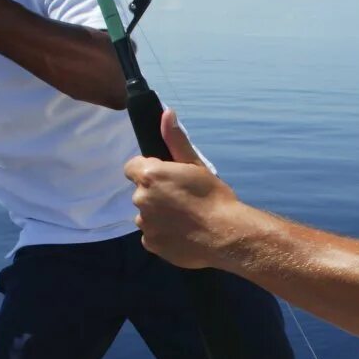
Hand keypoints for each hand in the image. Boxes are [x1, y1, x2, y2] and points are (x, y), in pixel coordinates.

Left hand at [126, 109, 261, 268]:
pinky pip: (151, 235)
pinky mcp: (150, 244)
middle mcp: (141, 199)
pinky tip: (183, 233)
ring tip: (185, 218)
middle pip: (141, 192)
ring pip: (147, 214)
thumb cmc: (213, 196)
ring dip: (159, 214)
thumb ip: (176, 140)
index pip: (132, 167)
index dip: (148, 170)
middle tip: (182, 198)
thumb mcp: (196, 164)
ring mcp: (145, 224)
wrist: (225, 234)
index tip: (167, 177)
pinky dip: (163, 233)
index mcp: (150, 176)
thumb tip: (166, 113)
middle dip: (156, 193)